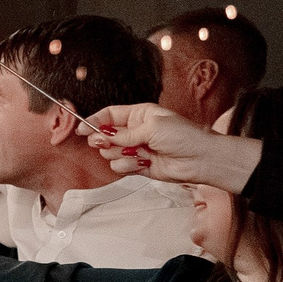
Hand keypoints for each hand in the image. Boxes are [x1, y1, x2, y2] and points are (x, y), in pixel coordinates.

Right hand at [86, 102, 260, 189]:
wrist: (201, 160)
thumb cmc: (185, 137)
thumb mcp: (152, 127)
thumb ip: (124, 132)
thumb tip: (102, 135)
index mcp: (140, 114)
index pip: (109, 115)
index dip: (94, 121)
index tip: (81, 129)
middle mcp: (136, 131)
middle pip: (105, 135)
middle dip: (103, 140)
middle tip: (105, 143)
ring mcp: (136, 149)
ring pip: (110, 153)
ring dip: (118, 154)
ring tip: (135, 154)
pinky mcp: (138, 165)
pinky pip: (119, 166)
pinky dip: (127, 166)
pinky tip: (140, 163)